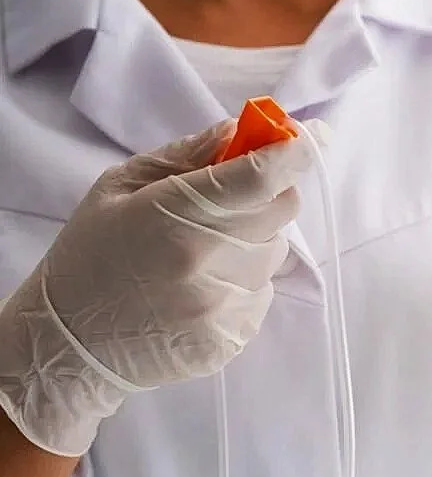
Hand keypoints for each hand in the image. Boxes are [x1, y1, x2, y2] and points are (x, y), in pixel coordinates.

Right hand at [0, 119, 323, 456]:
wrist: (71, 346)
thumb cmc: (93, 255)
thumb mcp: (121, 187)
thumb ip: (187, 155)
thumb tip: (241, 131)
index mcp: (175, 217)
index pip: (261, 177)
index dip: (296, 151)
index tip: (314, 136)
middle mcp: (205, 264)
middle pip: (281, 211)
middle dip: (268, 195)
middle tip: (231, 202)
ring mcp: (221, 308)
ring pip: (275, 253)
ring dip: (253, 243)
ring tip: (201, 255)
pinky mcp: (231, 341)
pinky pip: (263, 294)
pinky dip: (244, 283)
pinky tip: (201, 290)